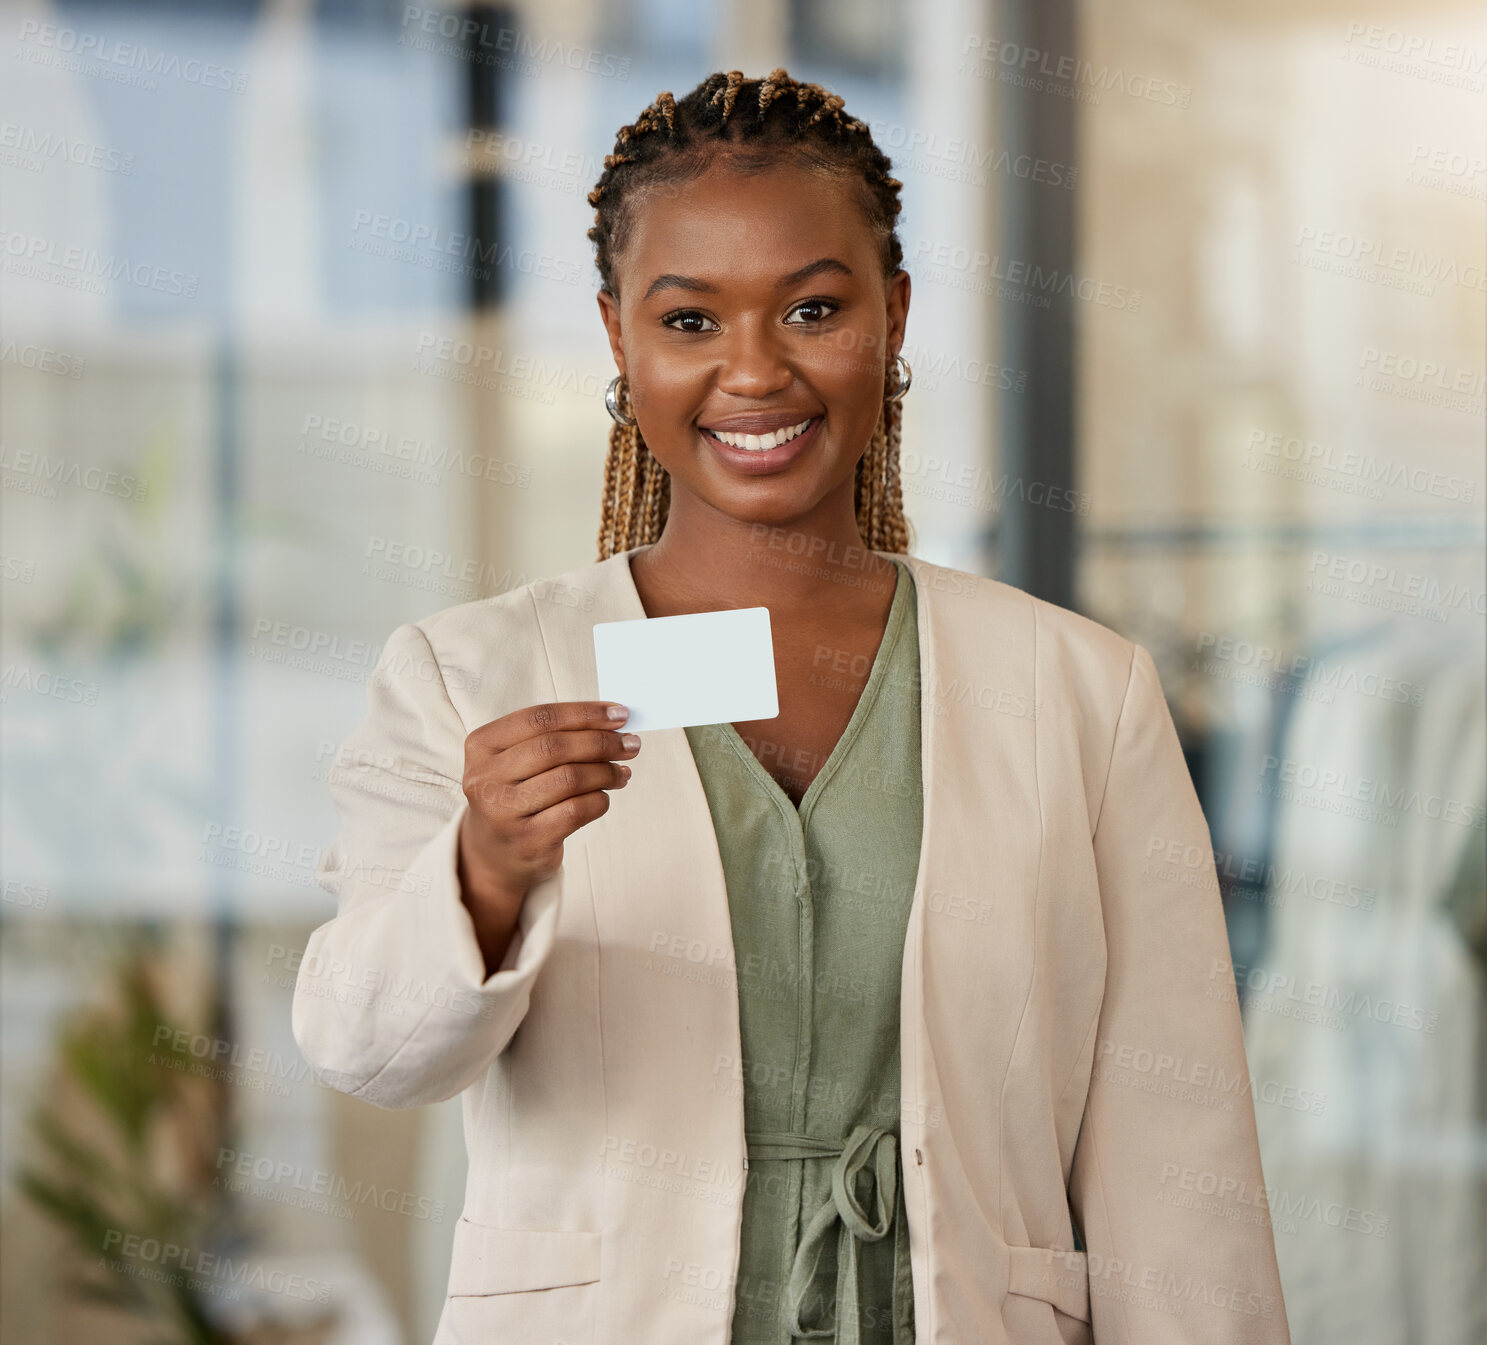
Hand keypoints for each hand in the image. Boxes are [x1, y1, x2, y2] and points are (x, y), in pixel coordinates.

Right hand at [457, 701, 639, 974]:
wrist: (493, 855)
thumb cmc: (517, 795)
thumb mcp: (519, 759)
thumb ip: (557, 736)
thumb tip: (614, 722)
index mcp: (481, 746)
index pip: (539, 718)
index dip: (584, 712)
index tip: (619, 713)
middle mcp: (485, 778)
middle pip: (555, 747)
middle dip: (601, 742)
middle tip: (630, 744)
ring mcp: (503, 812)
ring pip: (569, 778)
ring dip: (606, 772)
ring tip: (622, 772)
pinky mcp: (527, 840)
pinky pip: (576, 811)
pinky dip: (599, 800)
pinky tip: (605, 797)